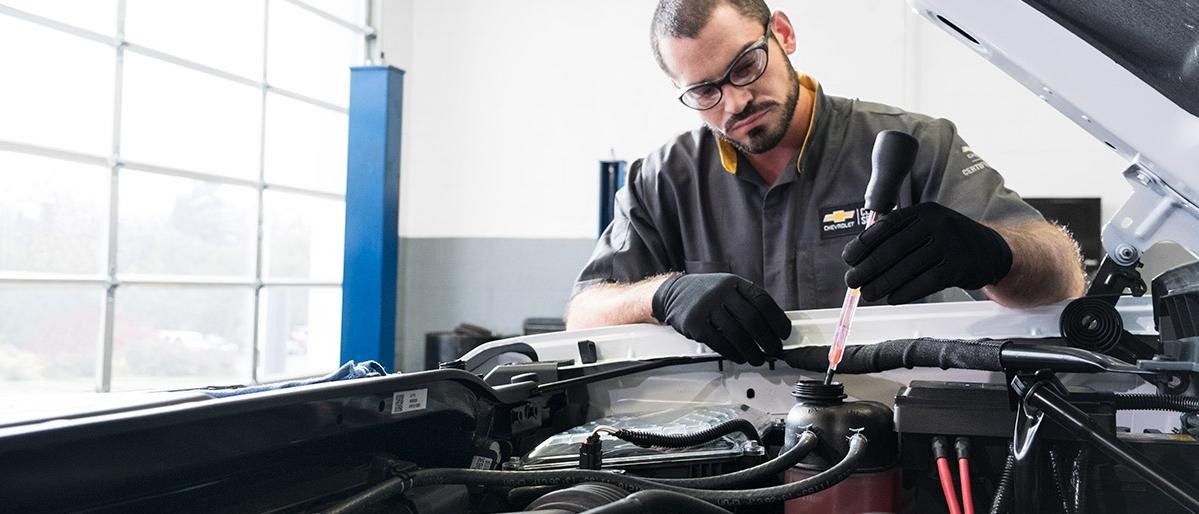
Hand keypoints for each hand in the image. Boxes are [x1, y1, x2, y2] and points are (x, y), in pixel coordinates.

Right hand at [651, 273, 791, 364]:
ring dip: (752, 351)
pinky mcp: (695, 324)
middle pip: (752, 319)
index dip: (777, 319)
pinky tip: (739, 357)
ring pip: (737, 334)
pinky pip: (719, 343)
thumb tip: (773, 326)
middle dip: (768, 339)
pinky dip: (733, 353)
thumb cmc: (706, 293)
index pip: (762, 300)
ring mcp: (707, 307)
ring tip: (758, 359)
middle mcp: (721, 292)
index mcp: (734, 283)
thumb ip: (747, 302)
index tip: (784, 333)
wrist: (673, 293)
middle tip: (774, 350)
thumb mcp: (728, 288)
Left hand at [842, 202, 1011, 304]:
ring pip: (907, 268)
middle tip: (852, 281)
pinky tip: (892, 298)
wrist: (991, 251)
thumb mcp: (927, 227)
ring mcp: (950, 245)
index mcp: (924, 212)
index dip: (863, 243)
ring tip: (867, 293)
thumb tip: (859, 257)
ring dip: (882, 284)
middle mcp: (938, 224)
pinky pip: (925, 282)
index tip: (848, 258)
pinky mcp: (959, 267)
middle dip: (868, 267)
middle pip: (893, 249)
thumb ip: (898, 235)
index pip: (887, 226)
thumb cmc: (948, 241)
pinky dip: (905, 292)